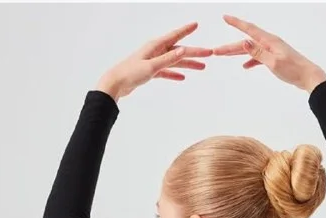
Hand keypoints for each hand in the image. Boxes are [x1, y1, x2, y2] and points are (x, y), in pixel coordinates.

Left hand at [96, 21, 212, 100]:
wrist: (116, 84)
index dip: (186, 30)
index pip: (175, 36)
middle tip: (209, 54)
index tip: (196, 24)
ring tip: (202, 67)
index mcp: (155, 46)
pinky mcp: (150, 72)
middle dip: (194, 52)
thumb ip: (168, 59)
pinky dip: (174, 74)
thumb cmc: (130, 73)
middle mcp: (155, 51)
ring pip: (174, 61)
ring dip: (188, 64)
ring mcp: (153, 61)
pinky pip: (166, 72)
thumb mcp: (151, 66)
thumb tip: (184, 50)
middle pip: (179, 51)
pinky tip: (182, 78)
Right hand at [213, 14, 325, 92]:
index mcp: (269, 41)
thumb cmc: (293, 70)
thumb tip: (244, 41)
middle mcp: (269, 43)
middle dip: (230, 46)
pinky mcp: (274, 58)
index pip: (249, 29)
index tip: (225, 17)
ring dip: (237, 52)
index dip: (236, 23)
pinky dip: (250, 61)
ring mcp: (272, 51)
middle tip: (216, 51)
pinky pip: (258, 57)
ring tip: (224, 56)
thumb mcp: (273, 62)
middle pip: (246, 42)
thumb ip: (257, 53)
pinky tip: (244, 66)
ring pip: (250, 50)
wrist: (308, 77)